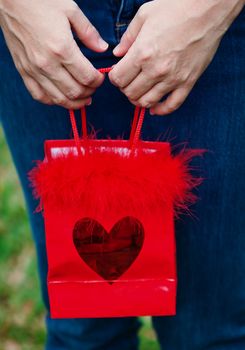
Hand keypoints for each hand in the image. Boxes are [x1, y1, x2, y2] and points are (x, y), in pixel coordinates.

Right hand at [0, 0, 107, 107]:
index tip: (100, 77)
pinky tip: (61, 97)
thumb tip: (103, 48)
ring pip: (59, 99)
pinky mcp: (23, 71)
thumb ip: (89, 33)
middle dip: (89, 93)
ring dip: (74, 102)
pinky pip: (39, 95)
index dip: (98, 81)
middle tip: (93, 87)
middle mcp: (47, 64)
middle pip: (75, 92)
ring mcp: (34, 70)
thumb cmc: (40, 0)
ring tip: (83, 98)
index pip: (87, 77)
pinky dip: (53, 101)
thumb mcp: (70, 10)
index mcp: (62, 48)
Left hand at [109, 0, 243, 114]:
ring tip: (140, 91)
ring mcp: (173, 79)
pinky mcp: (188, 82)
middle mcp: (156, 70)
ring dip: (139, 99)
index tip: (118, 72)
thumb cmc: (176, 8)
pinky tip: (154, 108)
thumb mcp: (144, 16)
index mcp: (142, 53)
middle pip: (130, 93)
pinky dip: (160, 110)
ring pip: (147, 102)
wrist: (208, 9)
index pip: (118, 79)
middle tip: (129, 80)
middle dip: (125, 89)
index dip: (114, 78)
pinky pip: (172, 106)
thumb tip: (117, 54)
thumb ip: (127, 38)